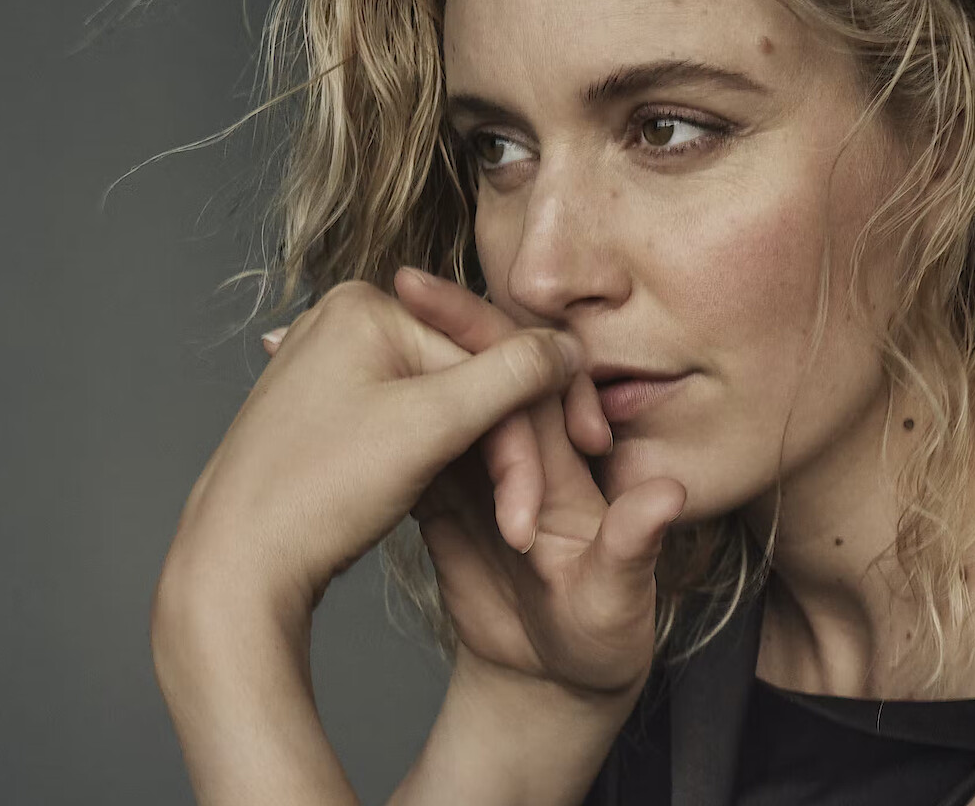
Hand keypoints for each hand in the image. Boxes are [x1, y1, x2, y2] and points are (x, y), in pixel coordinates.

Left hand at [158, 277, 582, 627]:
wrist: (235, 568)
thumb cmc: (316, 494)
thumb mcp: (430, 427)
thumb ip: (512, 376)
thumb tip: (570, 345)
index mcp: (367, 306)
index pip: (488, 363)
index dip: (525, 434)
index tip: (543, 500)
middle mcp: (347, 321)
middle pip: (470, 381)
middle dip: (504, 452)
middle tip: (523, 520)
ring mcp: (336, 367)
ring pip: (447, 407)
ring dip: (480, 463)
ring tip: (498, 520)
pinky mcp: (332, 411)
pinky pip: (414, 423)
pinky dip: (445, 463)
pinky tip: (456, 502)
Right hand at [266, 267, 688, 697]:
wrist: (558, 684)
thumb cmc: (603, 644)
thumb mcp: (615, 602)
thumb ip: (633, 549)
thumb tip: (668, 493)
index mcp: (564, 461)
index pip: (523, 372)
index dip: (478, 328)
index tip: (419, 290)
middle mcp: (522, 453)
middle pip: (475, 371)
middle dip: (427, 327)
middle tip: (368, 294)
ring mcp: (480, 475)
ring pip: (437, 404)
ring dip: (387, 370)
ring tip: (315, 337)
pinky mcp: (446, 502)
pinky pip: (407, 452)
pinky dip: (364, 429)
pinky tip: (306, 404)